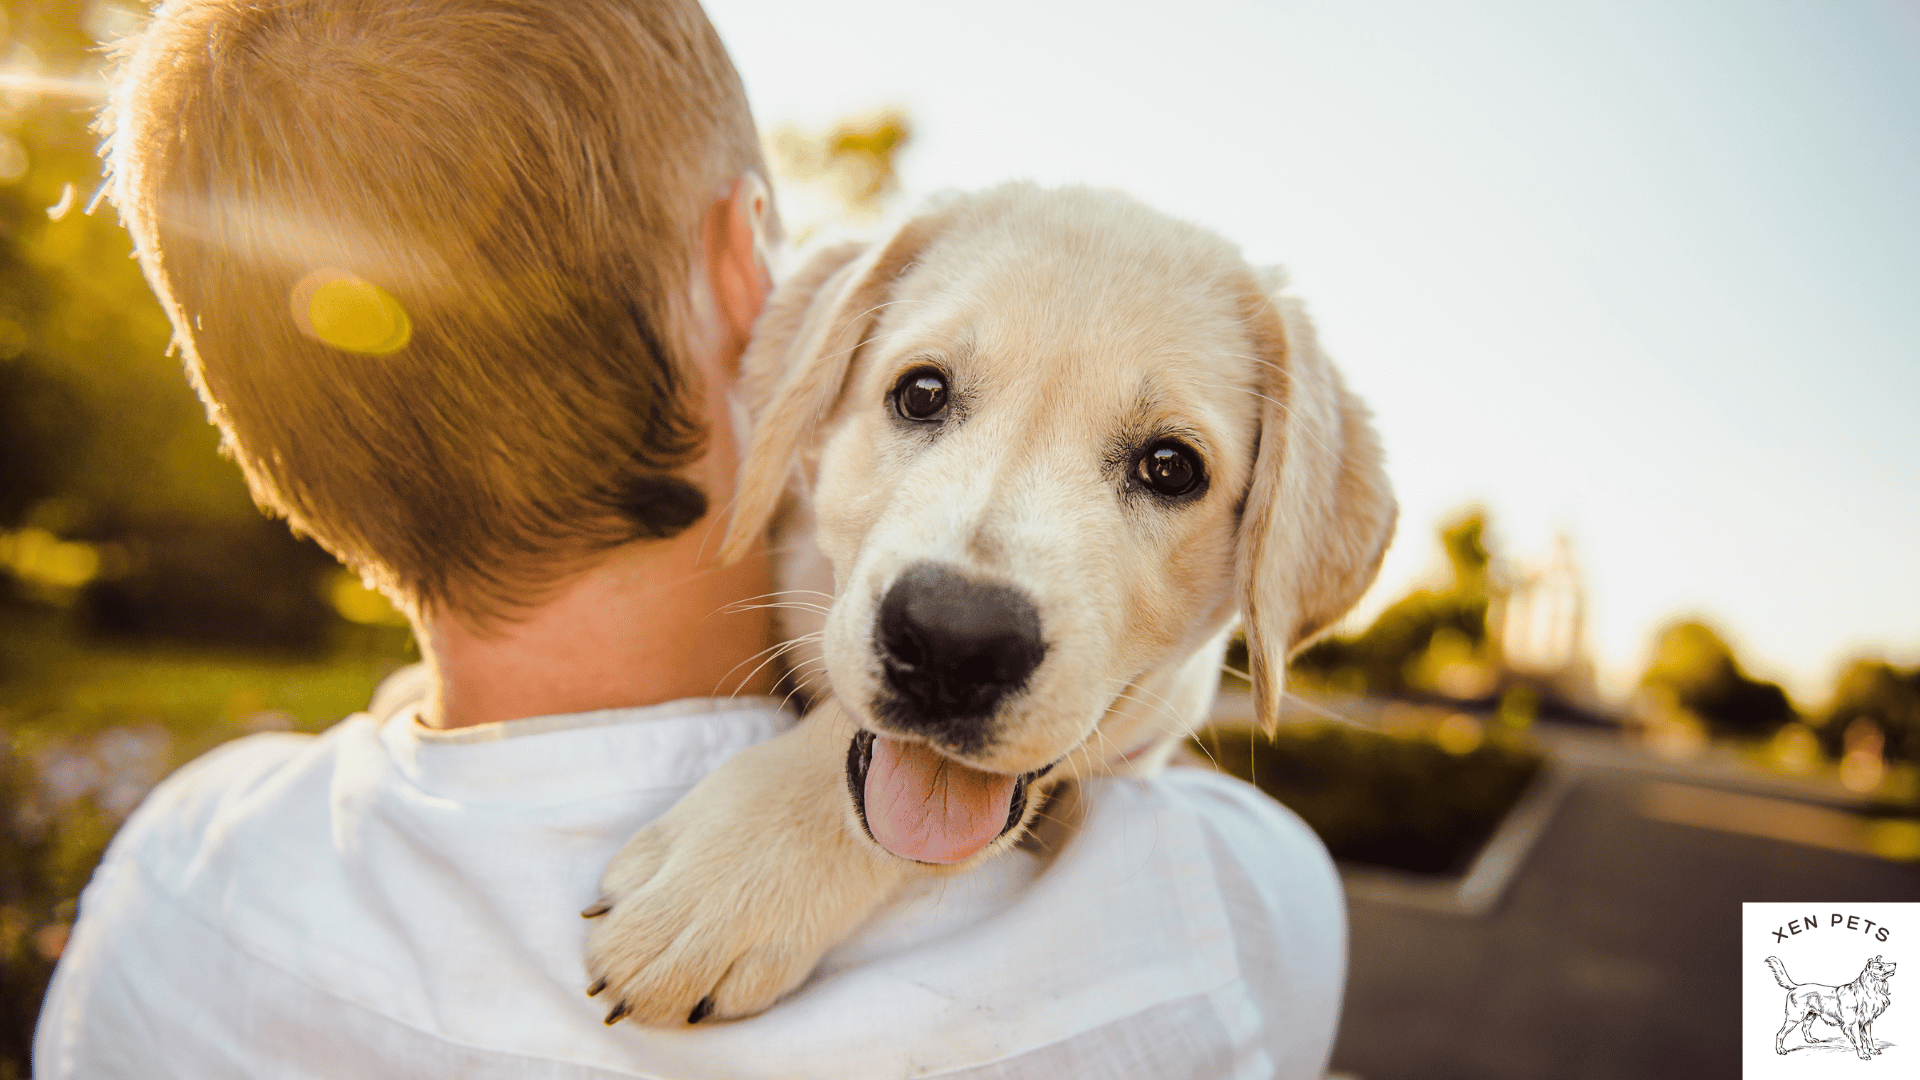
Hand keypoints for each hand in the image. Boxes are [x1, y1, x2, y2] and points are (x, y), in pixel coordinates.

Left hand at [583, 702, 911, 1024]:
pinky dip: (720, 1003)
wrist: (862, 784)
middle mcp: (708, 901)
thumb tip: (606, 907)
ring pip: (680, 996)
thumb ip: (649, 855)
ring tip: (666, 995)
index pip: (614, 930)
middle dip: (624, 983)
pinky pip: (742, 1000)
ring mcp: (753, 931)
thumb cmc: (775, 784)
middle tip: (629, 981)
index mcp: (678, 858)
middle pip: (637, 971)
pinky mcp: (795, 950)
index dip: (604, 948)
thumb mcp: (694, 806)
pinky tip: (716, 993)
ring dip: (662, 1003)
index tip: (612, 947)